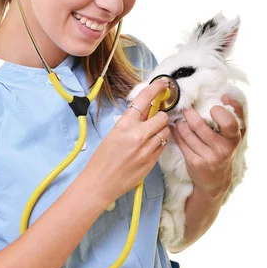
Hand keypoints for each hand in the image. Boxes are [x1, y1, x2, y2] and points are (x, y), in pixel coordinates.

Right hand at [83, 79, 170, 204]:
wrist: (100, 183)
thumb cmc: (102, 158)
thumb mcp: (113, 134)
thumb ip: (130, 122)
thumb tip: (145, 111)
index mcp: (125, 124)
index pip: (144, 100)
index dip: (156, 89)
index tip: (163, 84)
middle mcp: (138, 134)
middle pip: (162, 116)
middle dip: (161, 117)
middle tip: (155, 120)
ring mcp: (147, 148)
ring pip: (166, 131)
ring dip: (162, 130)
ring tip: (151, 136)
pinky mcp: (152, 161)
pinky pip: (163, 146)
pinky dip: (160, 143)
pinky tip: (149, 147)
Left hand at [170, 96, 245, 197]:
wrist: (216, 180)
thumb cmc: (226, 149)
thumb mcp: (236, 134)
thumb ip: (236, 114)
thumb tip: (225, 96)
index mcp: (234, 139)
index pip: (228, 122)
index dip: (218, 112)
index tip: (212, 107)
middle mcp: (222, 149)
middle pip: (199, 126)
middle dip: (189, 113)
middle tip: (185, 107)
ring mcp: (207, 157)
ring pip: (187, 133)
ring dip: (180, 122)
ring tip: (179, 117)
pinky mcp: (194, 162)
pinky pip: (181, 142)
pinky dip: (176, 132)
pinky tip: (174, 127)